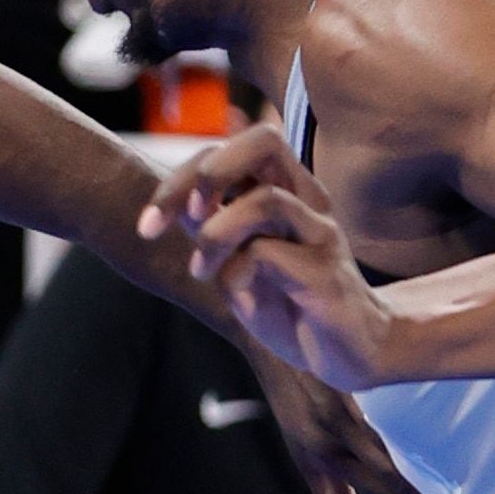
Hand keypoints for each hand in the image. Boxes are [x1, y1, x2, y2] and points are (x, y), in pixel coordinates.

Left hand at [160, 131, 401, 394]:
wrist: (346, 352)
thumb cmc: (288, 305)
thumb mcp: (236, 263)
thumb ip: (212, 229)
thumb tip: (180, 203)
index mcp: (285, 189)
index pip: (230, 150)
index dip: (181, 177)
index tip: (148, 226)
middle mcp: (308, 200)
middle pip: (265, 141)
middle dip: (207, 173)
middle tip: (184, 218)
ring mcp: (321, 233)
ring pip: (265, 199)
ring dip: (216, 234)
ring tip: (202, 270)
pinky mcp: (328, 273)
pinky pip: (269, 255)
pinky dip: (237, 272)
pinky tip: (238, 296)